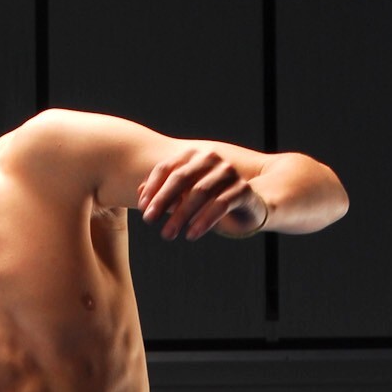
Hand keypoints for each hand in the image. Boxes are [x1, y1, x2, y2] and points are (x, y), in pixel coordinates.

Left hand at [137, 145, 266, 240]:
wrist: (252, 205)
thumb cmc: (213, 201)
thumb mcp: (186, 198)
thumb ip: (165, 193)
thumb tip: (138, 192)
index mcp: (195, 156)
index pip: (167, 168)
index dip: (153, 188)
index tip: (142, 209)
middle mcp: (212, 159)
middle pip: (181, 178)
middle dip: (162, 201)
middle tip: (149, 221)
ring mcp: (229, 173)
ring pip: (199, 192)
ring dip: (180, 215)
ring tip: (167, 234)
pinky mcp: (242, 190)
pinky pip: (220, 205)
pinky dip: (203, 221)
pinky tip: (191, 235)